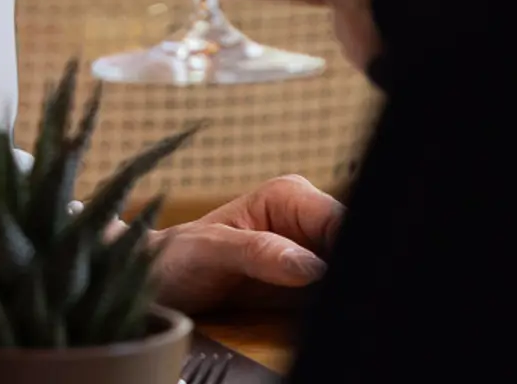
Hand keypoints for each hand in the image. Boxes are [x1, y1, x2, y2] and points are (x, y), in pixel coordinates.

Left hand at [149, 175, 343, 314]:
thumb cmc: (179, 256)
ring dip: (340, 294)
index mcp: (289, 197)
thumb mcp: (210, 251)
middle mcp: (306, 222)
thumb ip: (257, 252)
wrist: (163, 283)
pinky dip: (331, 310)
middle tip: (326, 302)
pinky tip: (314, 320)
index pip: (341, 220)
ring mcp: (310, 254)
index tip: (335, 280)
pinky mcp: (310, 288)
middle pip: (353, 249)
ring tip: (313, 311)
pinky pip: (333, 298)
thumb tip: (310, 266)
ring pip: (347, 274)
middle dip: (347, 276)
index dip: (349, 251)